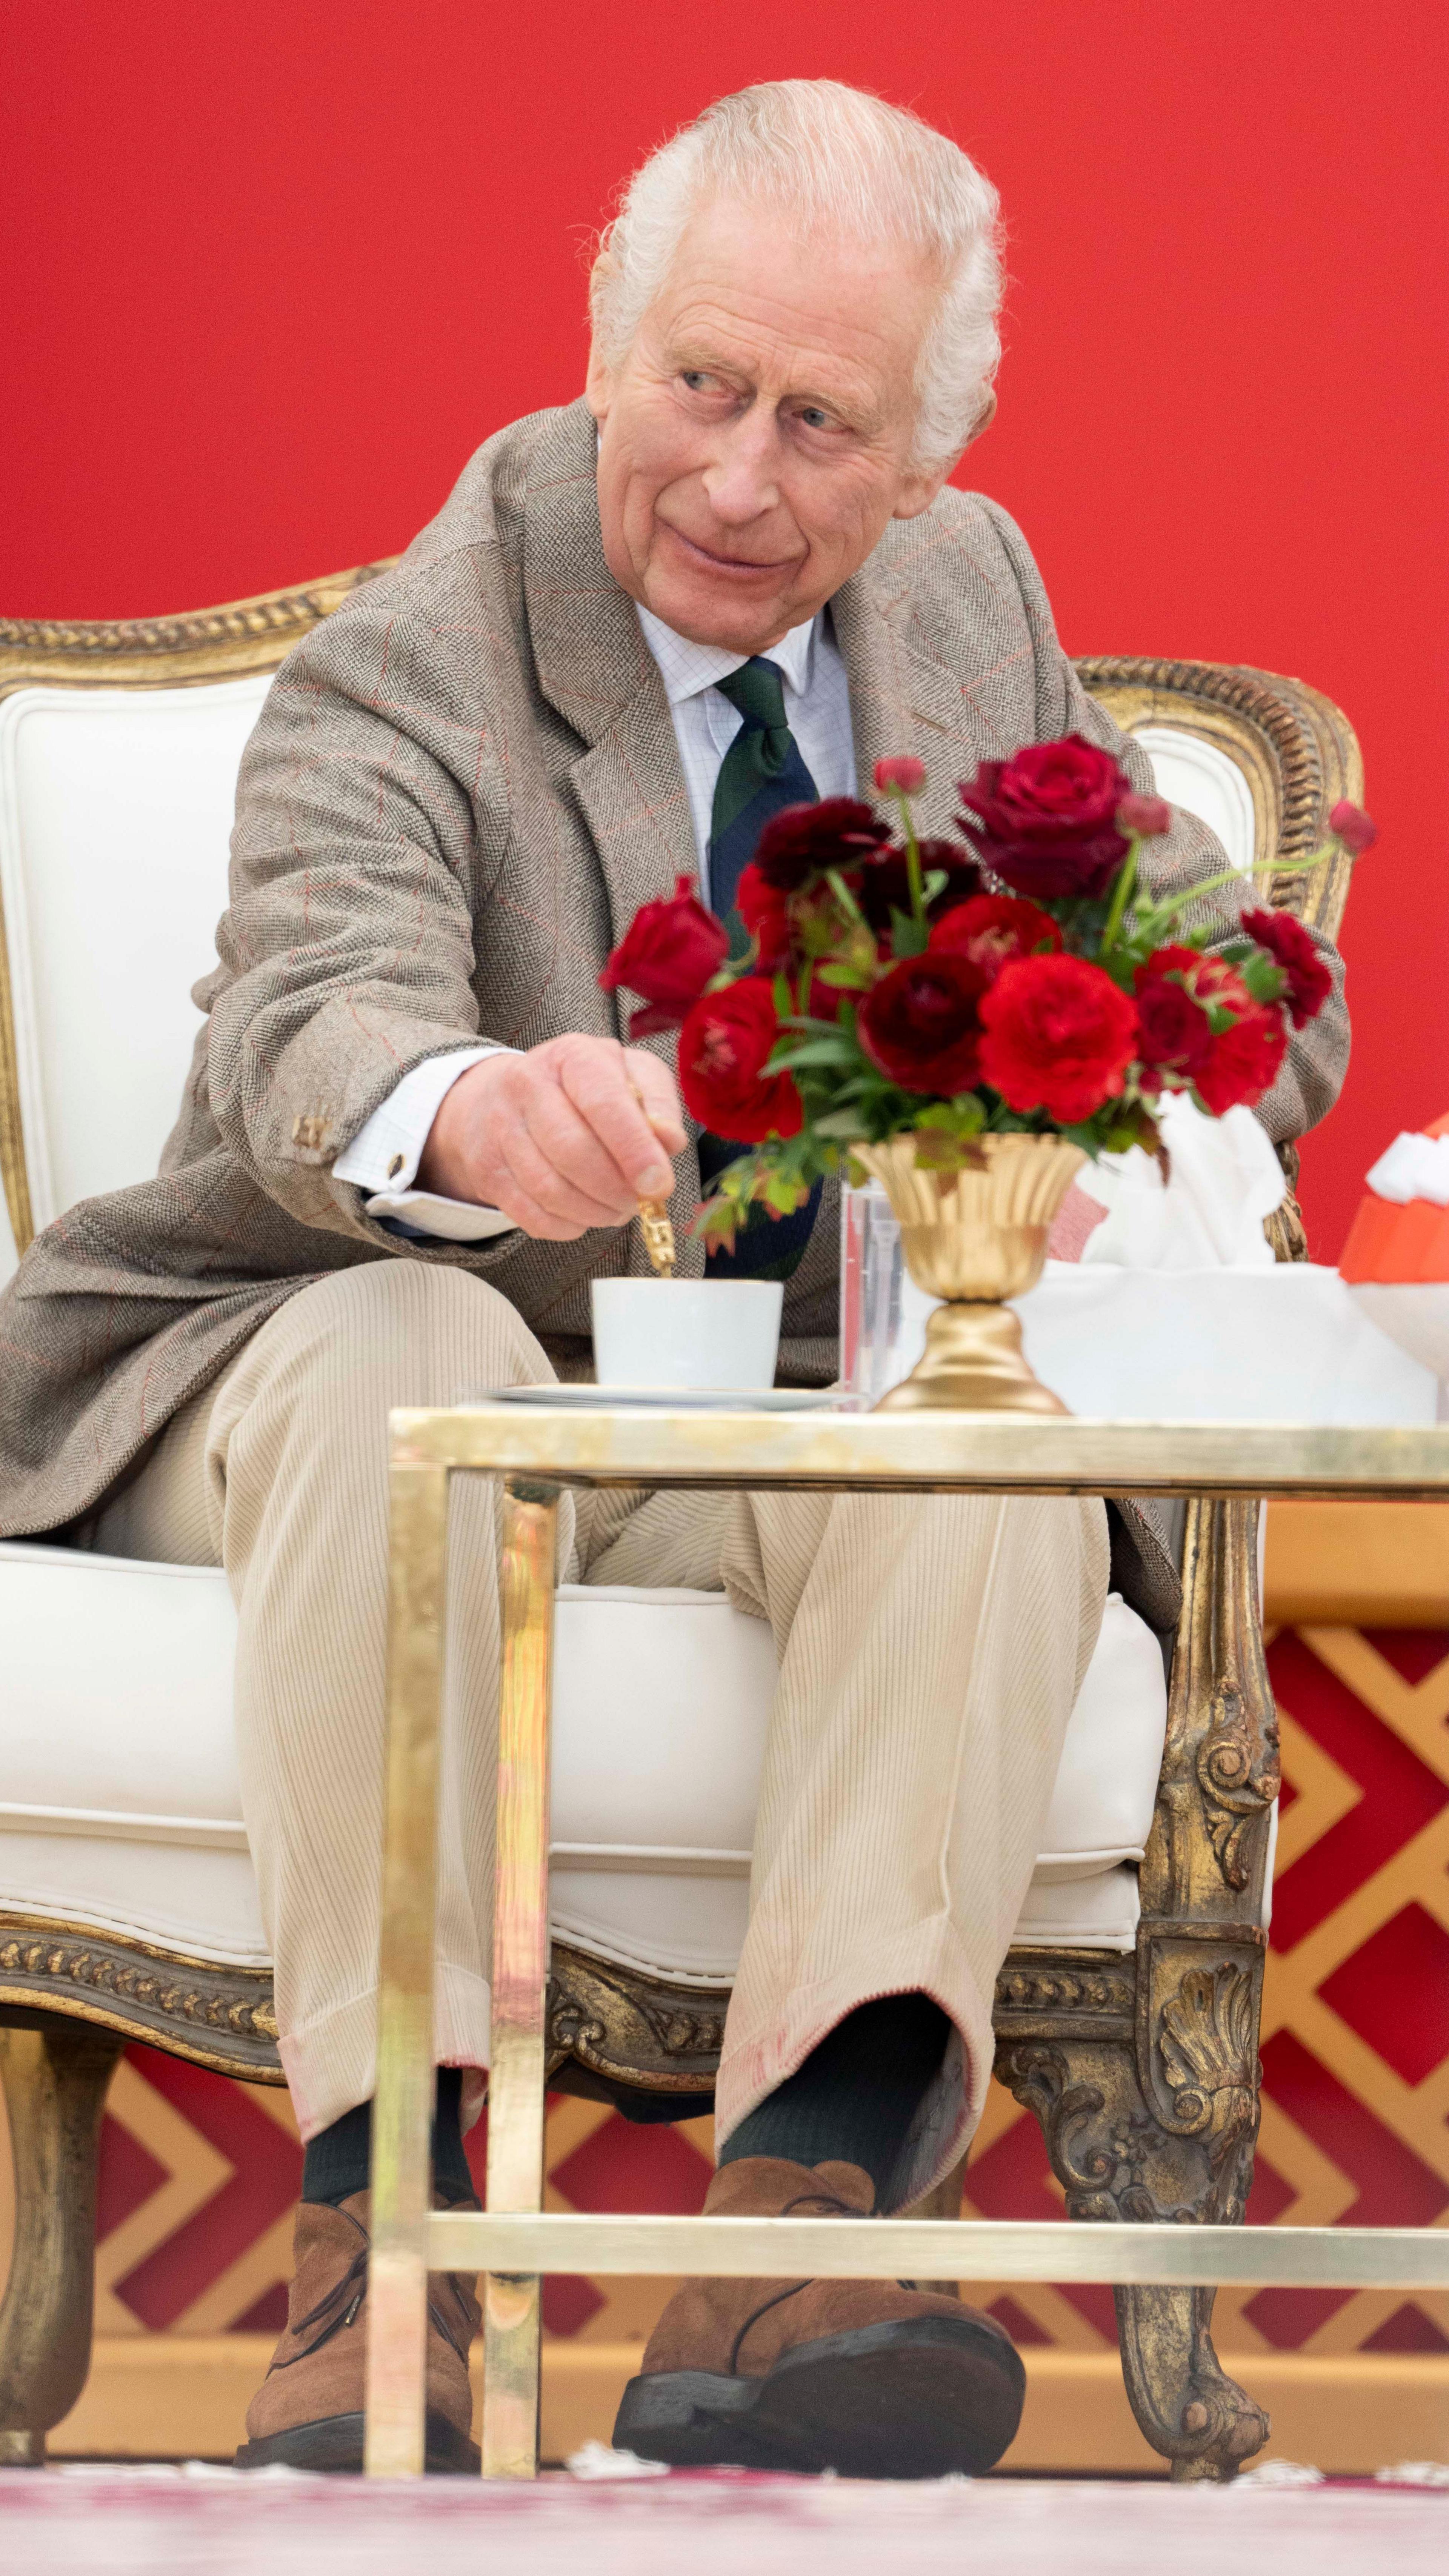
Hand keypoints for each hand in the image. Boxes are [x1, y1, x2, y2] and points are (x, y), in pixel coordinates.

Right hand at [416, 1036, 685, 1240]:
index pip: (604, 1102)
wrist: (508, 1097)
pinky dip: (567, 1226)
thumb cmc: (587, 1090)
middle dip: (616, 1189)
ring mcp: (500, 1127)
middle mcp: (527, 1084)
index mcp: (573, 1055)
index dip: (634, 1149)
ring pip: (550, 1189)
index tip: (659, 1184)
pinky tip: (584, 1215)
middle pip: (573, 1151)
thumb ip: (658, 1105)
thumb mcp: (632, 1078)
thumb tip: (669, 1141)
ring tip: (615, 1208)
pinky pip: (531, 1215)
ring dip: (594, 1212)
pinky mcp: (486, 1169)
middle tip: (638, 1202)